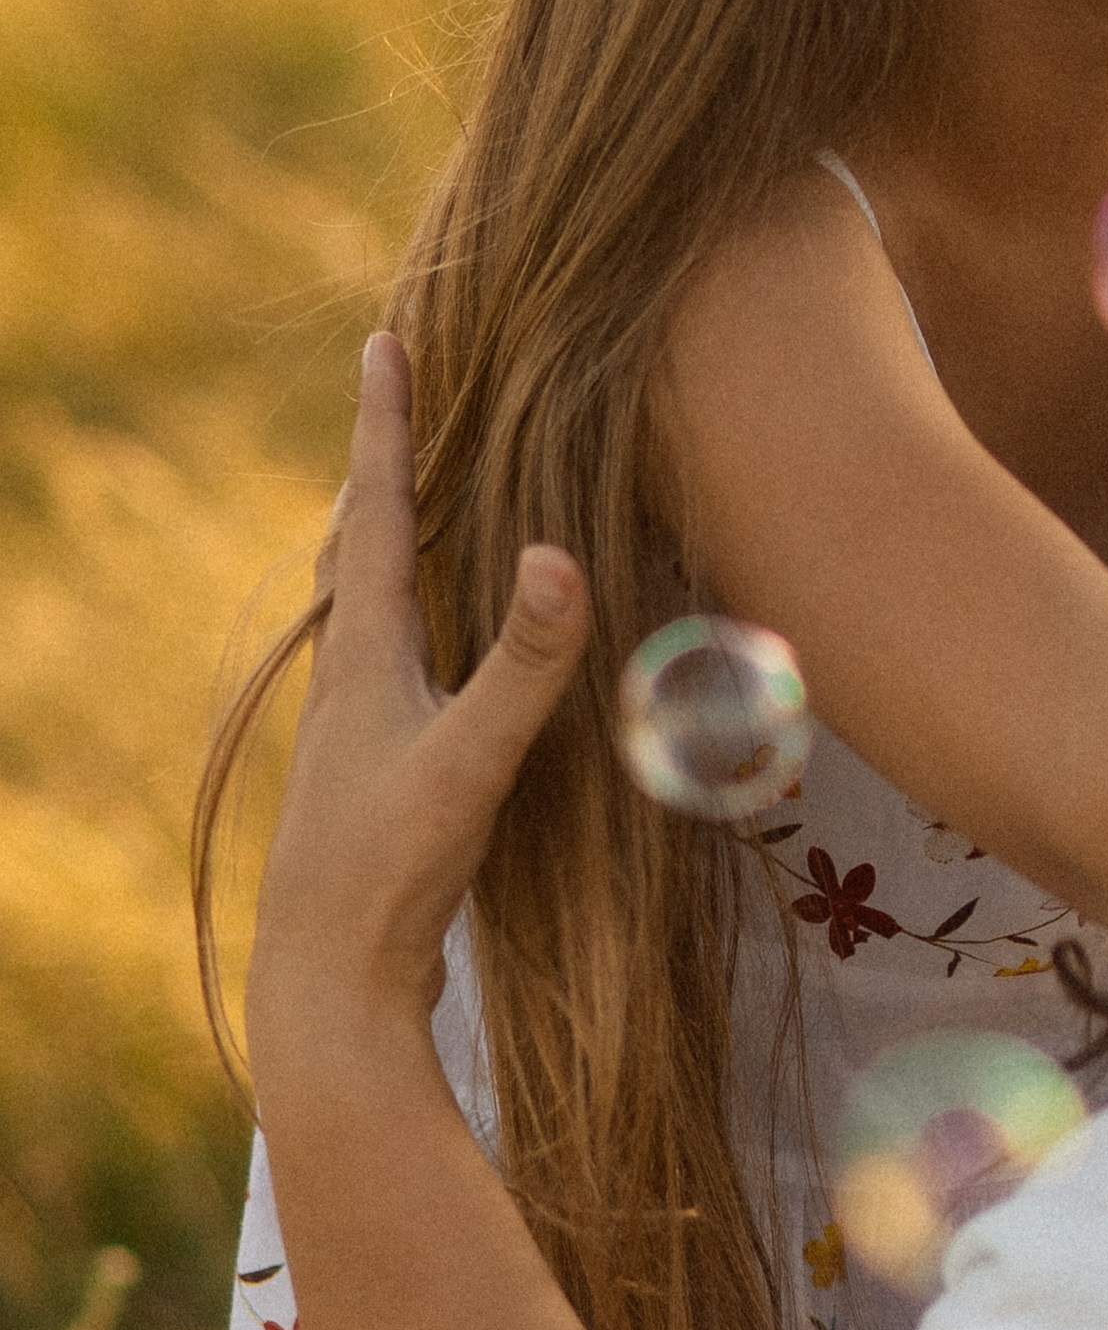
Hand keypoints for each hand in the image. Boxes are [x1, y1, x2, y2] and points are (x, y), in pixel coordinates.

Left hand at [246, 332, 590, 1094]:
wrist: (330, 988)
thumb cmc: (393, 870)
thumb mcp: (472, 760)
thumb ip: (523, 662)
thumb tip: (556, 554)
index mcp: (367, 655)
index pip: (379, 512)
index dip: (386, 424)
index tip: (384, 341)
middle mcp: (351, 678)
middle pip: (363, 546)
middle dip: (384, 467)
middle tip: (395, 392)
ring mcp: (357, 729)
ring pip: (373, 607)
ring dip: (392, 541)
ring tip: (411, 500)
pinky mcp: (376, 777)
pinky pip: (396, 662)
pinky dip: (412, 616)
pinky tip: (432, 649)